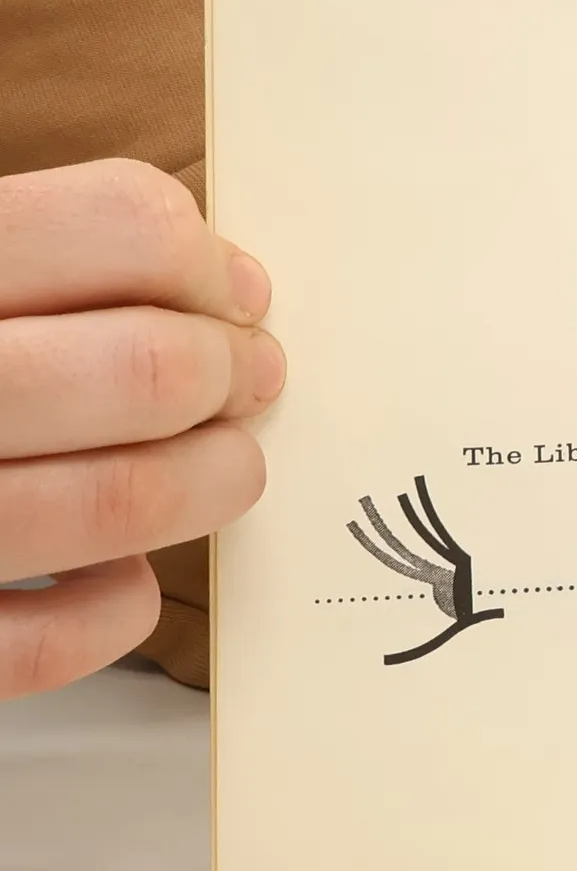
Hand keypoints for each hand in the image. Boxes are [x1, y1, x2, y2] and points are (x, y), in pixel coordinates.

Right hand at [0, 160, 283, 696]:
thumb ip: (31, 249)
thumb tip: (219, 277)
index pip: (121, 225)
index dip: (207, 263)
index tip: (235, 294)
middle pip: (146, 367)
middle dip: (230, 374)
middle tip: (251, 377)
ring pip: (116, 502)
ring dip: (210, 482)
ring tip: (230, 465)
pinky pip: (37, 644)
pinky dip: (113, 609)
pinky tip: (121, 577)